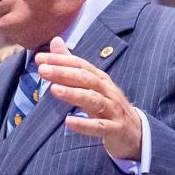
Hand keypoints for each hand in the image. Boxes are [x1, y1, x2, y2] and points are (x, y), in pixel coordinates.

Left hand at [35, 37, 141, 160]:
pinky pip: (99, 126)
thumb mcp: (92, 85)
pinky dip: (84, 125)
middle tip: (42, 70)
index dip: (61, 60)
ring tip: (54, 90)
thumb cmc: (108, 106)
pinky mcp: (115, 129)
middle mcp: (107, 91)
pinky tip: (69, 122)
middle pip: (86, 79)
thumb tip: (55, 41)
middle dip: (64, 73)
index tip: (40, 58)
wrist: (135, 132)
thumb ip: (71, 65)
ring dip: (73, 94)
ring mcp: (113, 110)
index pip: (80, 65)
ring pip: (93, 99)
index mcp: (100, 79)